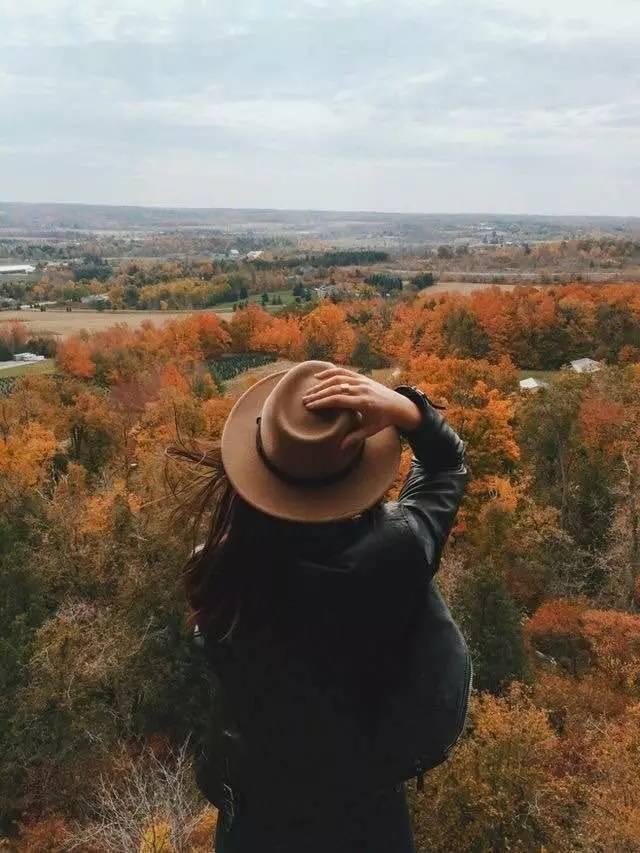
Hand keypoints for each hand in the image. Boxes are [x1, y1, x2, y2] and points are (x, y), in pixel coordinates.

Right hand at [302, 367, 420, 448]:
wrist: (399, 405)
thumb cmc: (383, 419)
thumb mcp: (370, 430)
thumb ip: (355, 437)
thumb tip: (340, 447)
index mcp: (363, 402)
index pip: (338, 400)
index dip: (322, 403)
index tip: (310, 406)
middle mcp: (361, 389)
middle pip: (334, 389)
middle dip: (318, 394)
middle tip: (304, 400)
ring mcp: (361, 381)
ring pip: (337, 379)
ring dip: (321, 385)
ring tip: (309, 392)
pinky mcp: (361, 377)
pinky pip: (343, 372)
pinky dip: (330, 373)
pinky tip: (318, 377)